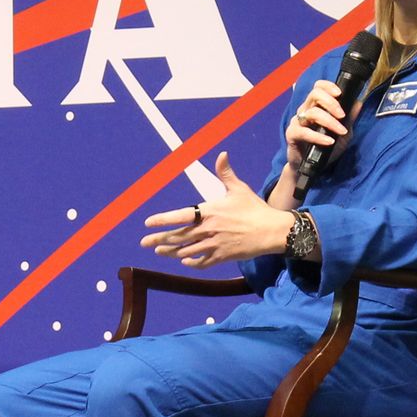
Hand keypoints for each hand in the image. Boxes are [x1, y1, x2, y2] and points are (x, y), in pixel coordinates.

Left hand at [140, 152, 294, 268]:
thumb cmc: (255, 208)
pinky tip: (184, 261)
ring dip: (171, 252)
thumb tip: (222, 154)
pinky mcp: (223, 257)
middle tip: (144, 242)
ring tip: (159, 251)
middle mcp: (209, 229)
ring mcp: (215, 244)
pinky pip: (202, 262)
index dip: (162, 220)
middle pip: (179, 236)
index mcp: (210, 211)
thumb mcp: (239, 189)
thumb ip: (225, 173)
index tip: (148, 223)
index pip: (180, 215)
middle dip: (159, 240)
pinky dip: (191, 262)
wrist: (272, 231)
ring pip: (187, 251)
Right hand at [285, 79, 350, 168]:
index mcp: (316, 106)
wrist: (313, 167)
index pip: (318, 87)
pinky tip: (329, 141)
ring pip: (312, 113)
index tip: (340, 93)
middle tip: (342, 115)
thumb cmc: (326, 147)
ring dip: (330, 122)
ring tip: (341, 132)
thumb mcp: (343, 133)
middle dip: (331, 103)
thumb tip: (358, 103)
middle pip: (314, 94)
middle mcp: (305, 110)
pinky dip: (318, 136)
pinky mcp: (292, 134)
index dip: (328, 86)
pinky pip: (304, 132)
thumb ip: (349, 118)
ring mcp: (297, 122)